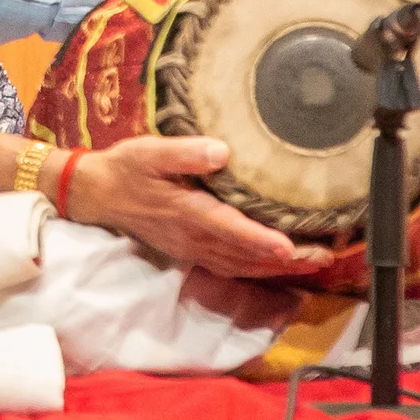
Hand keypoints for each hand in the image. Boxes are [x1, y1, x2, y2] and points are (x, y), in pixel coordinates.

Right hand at [64, 135, 329, 278]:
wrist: (97, 193)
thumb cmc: (126, 168)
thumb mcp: (149, 152)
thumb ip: (184, 152)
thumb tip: (222, 151)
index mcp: (187, 212)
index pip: (231, 229)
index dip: (262, 240)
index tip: (291, 247)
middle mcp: (193, 237)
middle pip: (245, 255)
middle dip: (284, 260)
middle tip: (322, 258)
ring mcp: (192, 248)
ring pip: (240, 265)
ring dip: (276, 267)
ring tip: (311, 263)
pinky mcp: (190, 250)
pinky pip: (230, 266)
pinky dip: (256, 268)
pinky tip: (274, 264)